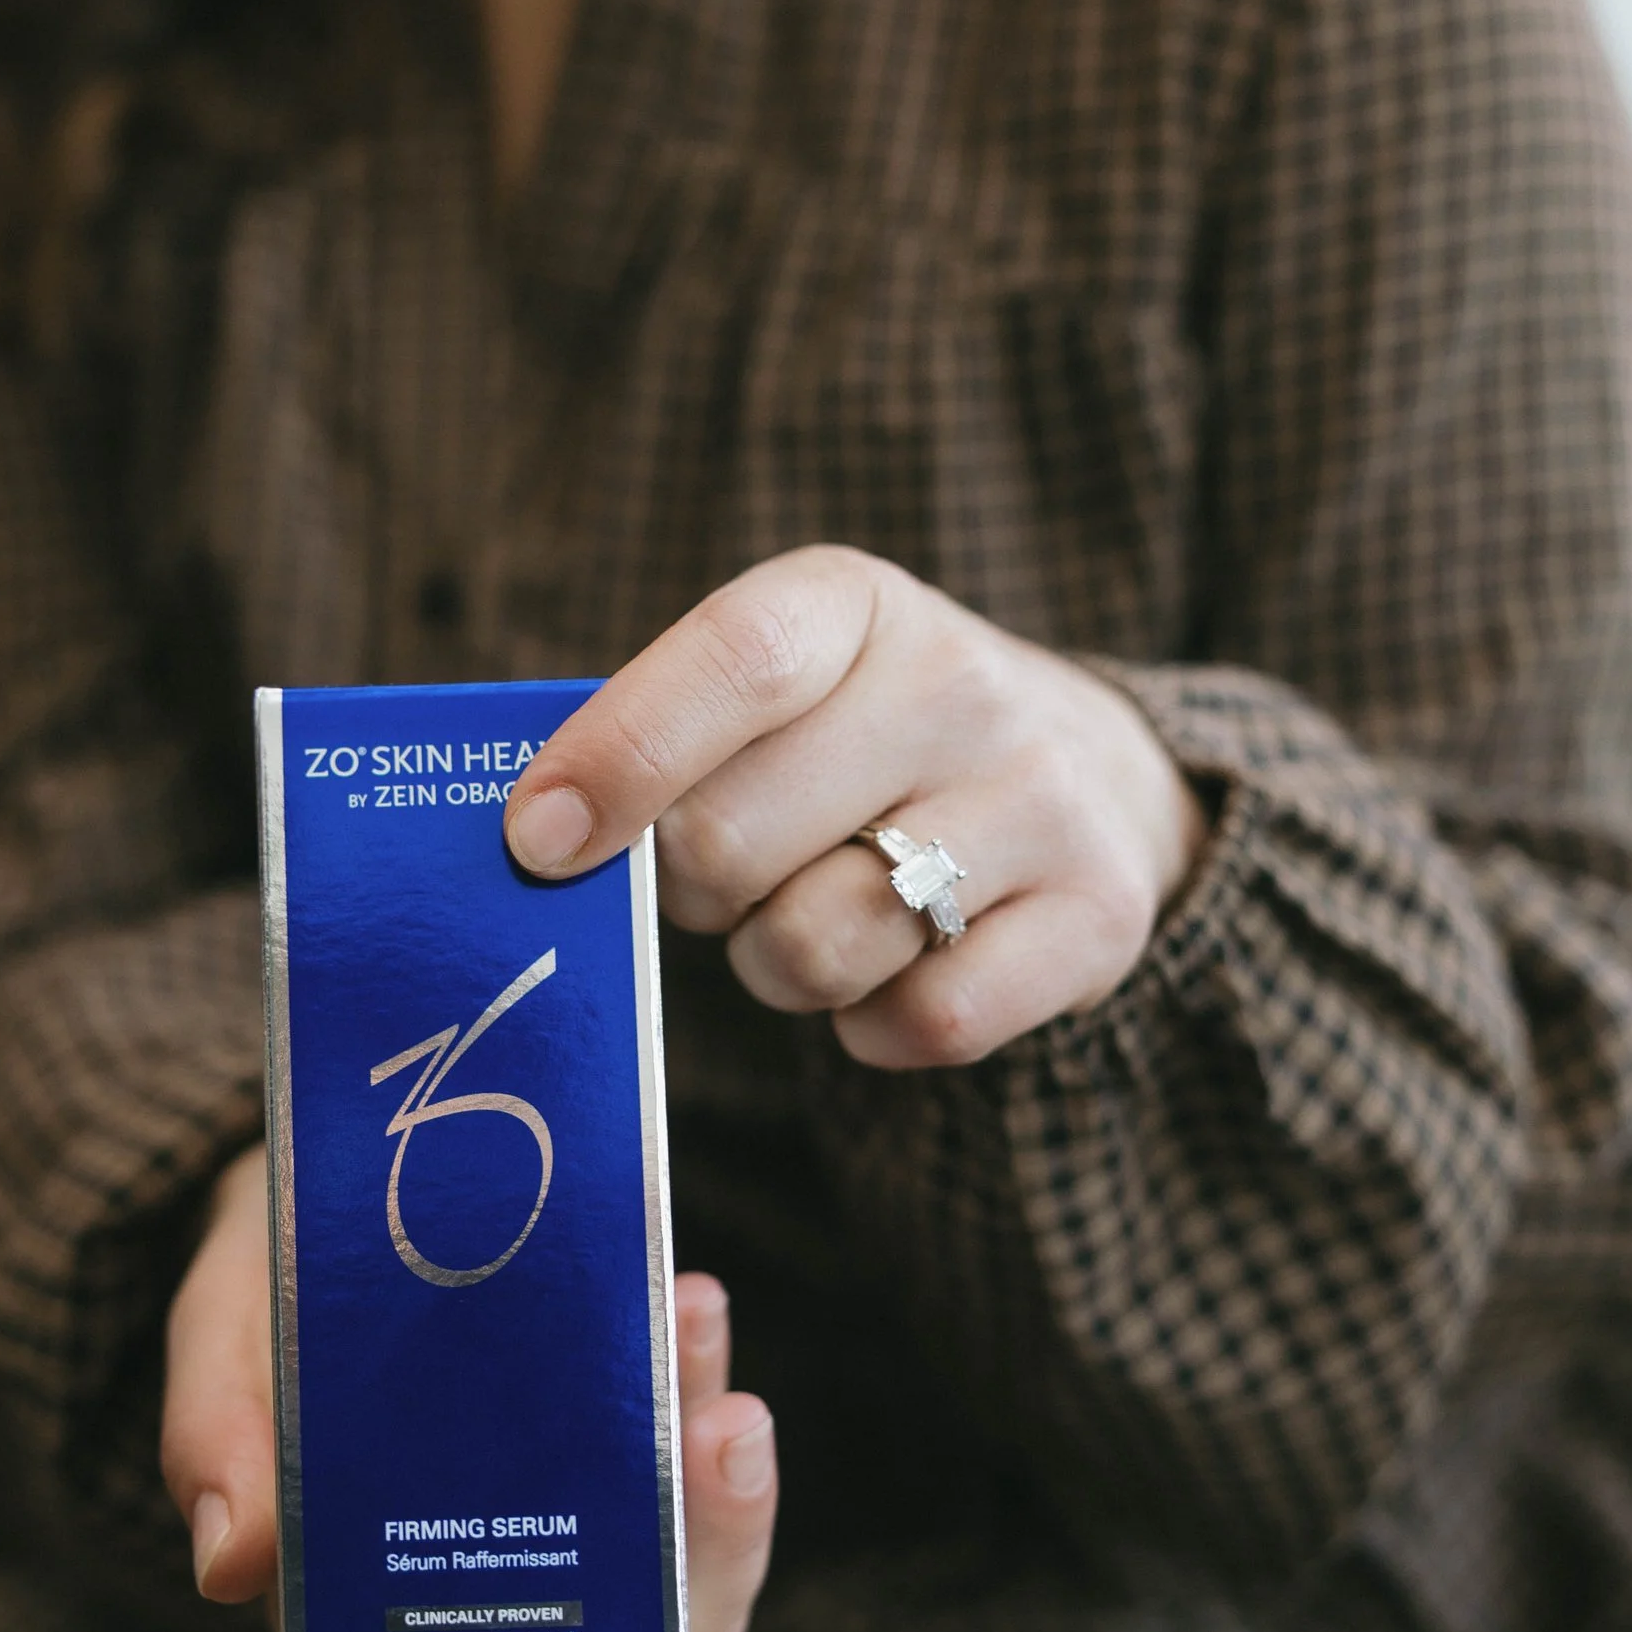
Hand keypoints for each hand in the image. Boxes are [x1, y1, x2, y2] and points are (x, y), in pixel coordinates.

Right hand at [164, 1146, 774, 1631]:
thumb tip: (229, 1563)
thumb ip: (216, 1439)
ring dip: (717, 1552)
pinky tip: (694, 1317)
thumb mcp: (222, 1350)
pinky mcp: (655, 1481)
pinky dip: (714, 1430)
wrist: (356, 1203)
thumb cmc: (272, 1316)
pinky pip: (706, 1497)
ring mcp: (586, 1572)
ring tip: (716, 1430)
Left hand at [504, 545, 1206, 1066]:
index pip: (737, 661)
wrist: (1091, 777)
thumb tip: (532, 842)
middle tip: (719, 877)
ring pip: (816, 948)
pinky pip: (922, 1024)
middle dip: (689, 890)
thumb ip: (656, 741)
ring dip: (774, 966)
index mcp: (854, 605)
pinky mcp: (1099, 917)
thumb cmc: (859, 743)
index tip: (538, 840)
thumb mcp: (774, 692)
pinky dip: (871, 1026)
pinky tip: (892, 971)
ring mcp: (1044, 800)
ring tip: (813, 911)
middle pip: (733, 842)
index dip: (624, 754)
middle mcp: (961, 685)